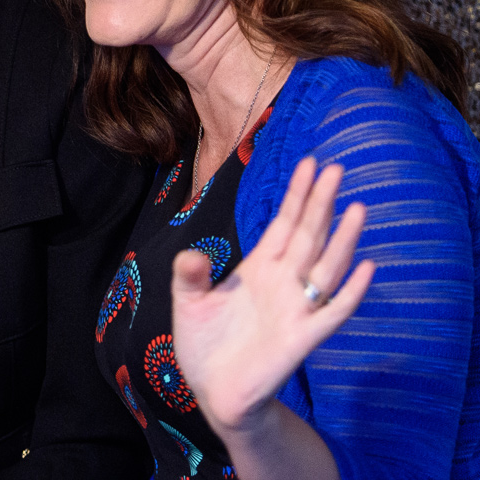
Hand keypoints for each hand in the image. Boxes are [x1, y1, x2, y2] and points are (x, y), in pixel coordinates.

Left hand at [171, 157, 375, 439]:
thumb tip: (192, 255)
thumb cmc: (204, 343)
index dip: (297, 194)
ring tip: (357, 207)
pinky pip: (333, 312)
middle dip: (320, 202)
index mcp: (259, 268)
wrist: (213, 390)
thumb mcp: (188, 301)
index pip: (284, 223)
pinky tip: (365, 268)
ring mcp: (295, 308)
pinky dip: (350, 292)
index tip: (310, 163)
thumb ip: (190, 275)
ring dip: (342, 239)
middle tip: (336, 168)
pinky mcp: (301, 338)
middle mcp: (282, 282)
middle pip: (308, 234)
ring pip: (325, 267)